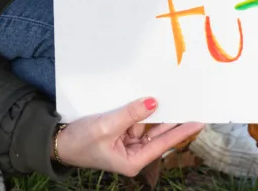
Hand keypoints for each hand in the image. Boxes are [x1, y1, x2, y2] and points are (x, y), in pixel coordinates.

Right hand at [54, 97, 203, 176]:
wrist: (59, 142)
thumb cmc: (80, 141)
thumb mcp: (106, 126)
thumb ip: (131, 114)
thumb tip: (153, 103)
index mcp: (133, 161)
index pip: (163, 144)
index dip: (181, 131)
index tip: (198, 121)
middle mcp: (133, 154)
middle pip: (158, 134)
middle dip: (173, 120)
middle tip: (191, 105)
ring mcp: (127, 143)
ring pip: (147, 125)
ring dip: (155, 112)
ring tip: (173, 97)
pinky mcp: (120, 133)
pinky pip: (136, 121)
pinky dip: (141, 110)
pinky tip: (149, 99)